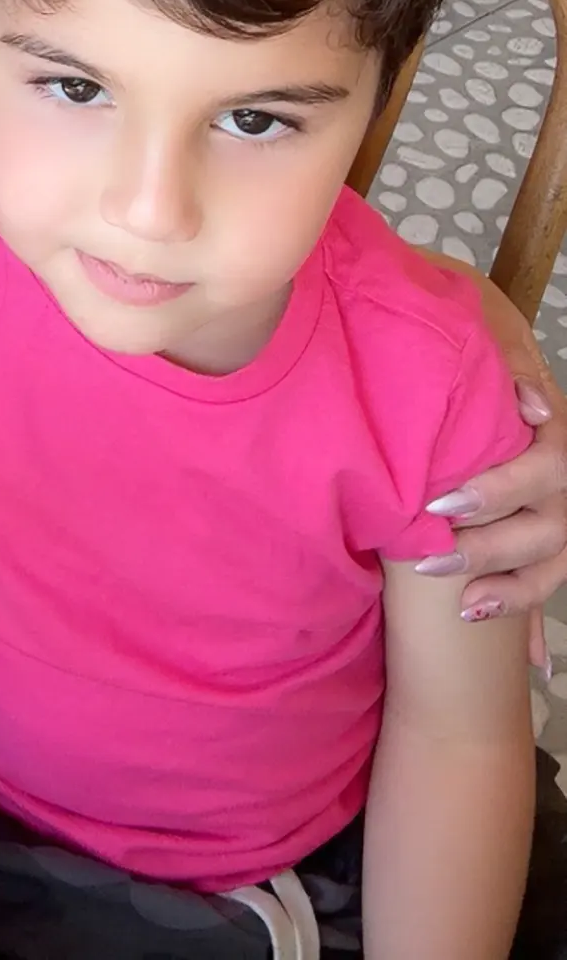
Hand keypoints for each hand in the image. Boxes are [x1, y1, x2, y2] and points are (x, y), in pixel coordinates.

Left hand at [422, 312, 566, 669]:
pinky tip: (513, 650)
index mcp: (554, 431)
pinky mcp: (541, 537)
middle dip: (485, 546)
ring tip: (461, 600)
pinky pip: (543, 583)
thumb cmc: (477, 337)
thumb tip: (531, 403)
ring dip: (506, 587)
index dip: (497, 491)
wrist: (474, 330)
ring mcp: (557, 512)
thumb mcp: (493, 335)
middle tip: (428, 555)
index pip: (543, 468)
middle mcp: (564, 478)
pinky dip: (524, 614)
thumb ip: (513, 363)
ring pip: (548, 562)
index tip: (441, 504)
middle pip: (542, 526)